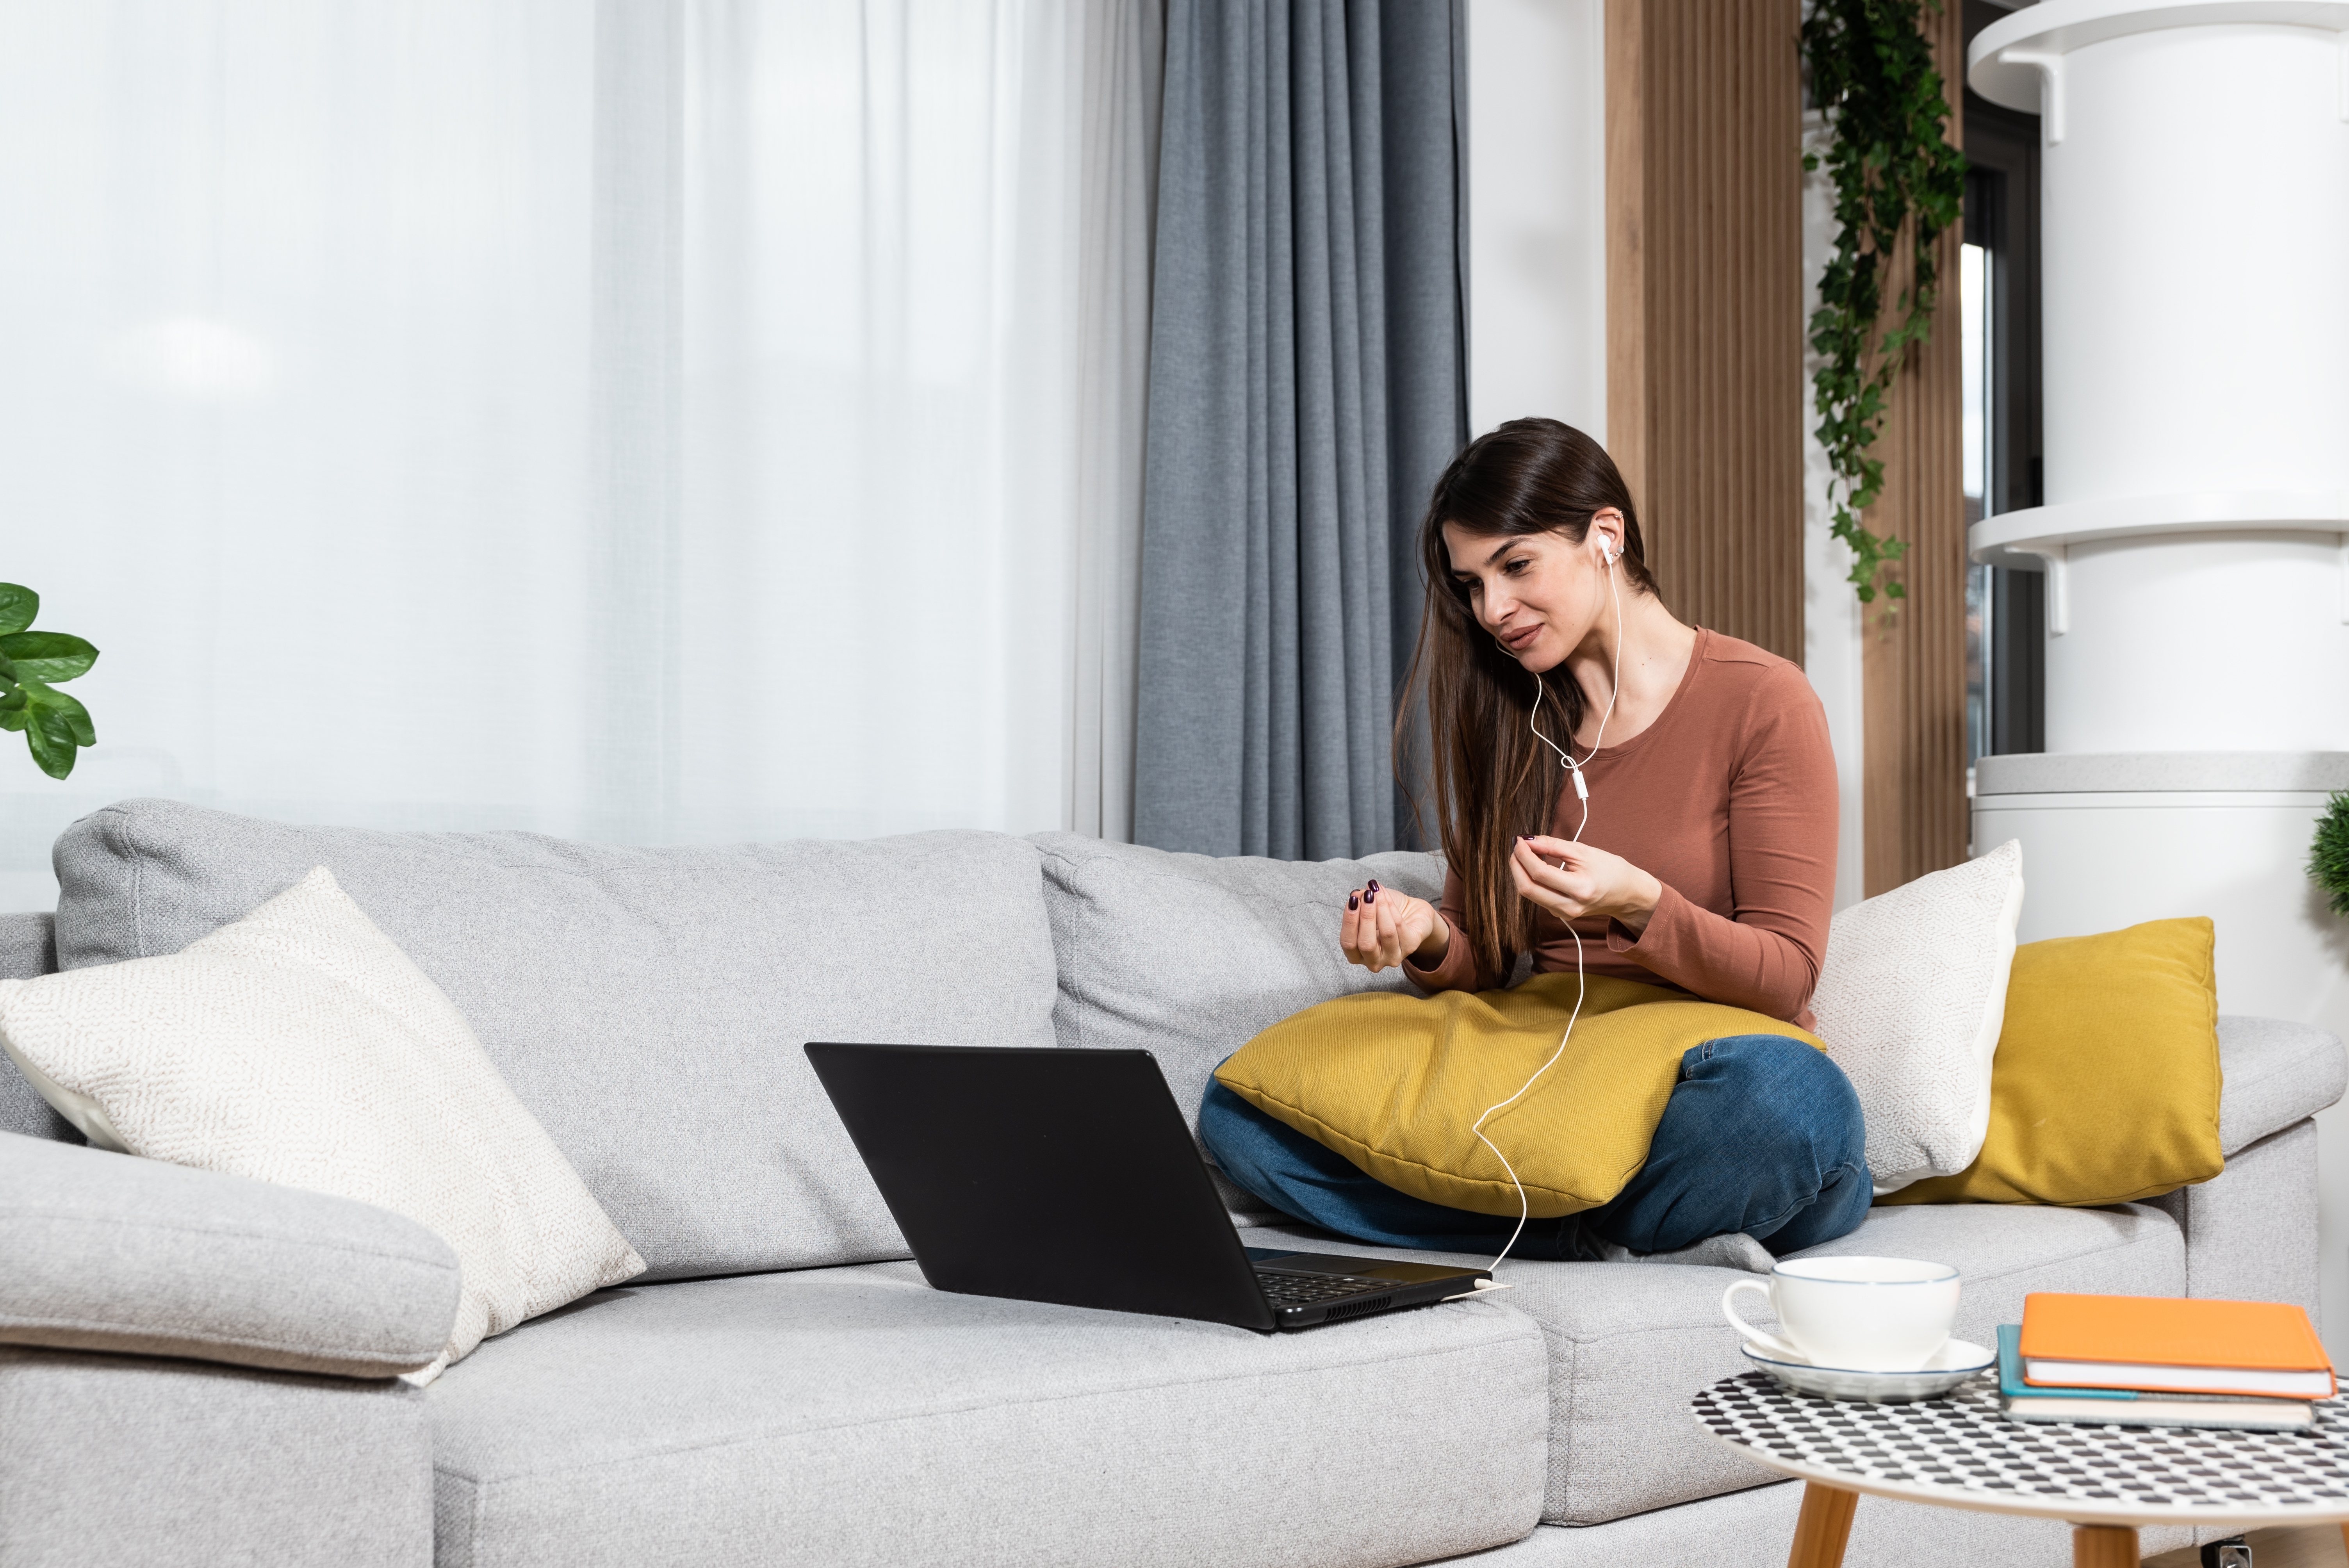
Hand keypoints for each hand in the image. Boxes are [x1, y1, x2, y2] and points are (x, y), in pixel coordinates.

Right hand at [1338, 879, 1446, 973]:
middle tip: (1366, 896)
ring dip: (1380, 908)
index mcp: (1357, 955)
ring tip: (1376, 891)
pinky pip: (1399, 926)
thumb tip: (1356, 895)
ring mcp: (1393, 957)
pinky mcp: (1410, 947)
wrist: (1411, 913)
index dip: (1349, 922)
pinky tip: (1386, 894)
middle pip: (1366, 944)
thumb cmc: (1385, 913)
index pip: (1348, 944)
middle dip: (1365, 917)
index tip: (1352, 900)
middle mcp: (1374, 961)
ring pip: (1386, 933)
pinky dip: (1391, 906)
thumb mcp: (1367, 907)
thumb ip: (1359, 903)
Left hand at [1509, 835, 1662, 935]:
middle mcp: (1570, 907)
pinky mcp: (1560, 914)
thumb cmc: (1610, 870)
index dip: (1524, 854)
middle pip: (1527, 889)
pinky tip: (1535, 867)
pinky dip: (1531, 880)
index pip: (1540, 873)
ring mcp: (1564, 914)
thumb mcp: (1583, 851)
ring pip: (1529, 894)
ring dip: (1521, 872)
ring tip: (1526, 853)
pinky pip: (1537, 897)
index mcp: (1580, 889)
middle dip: (1516, 865)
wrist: (1627, 894)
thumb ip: (1552, 846)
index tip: (1519, 840)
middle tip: (1517, 847)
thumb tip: (1528, 840)